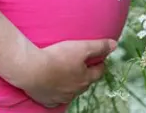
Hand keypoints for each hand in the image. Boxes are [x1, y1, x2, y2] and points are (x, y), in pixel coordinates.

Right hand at [0, 9, 114, 108]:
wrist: (31, 69)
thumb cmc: (57, 57)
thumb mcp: (81, 47)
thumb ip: (99, 46)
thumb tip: (115, 45)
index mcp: (85, 79)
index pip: (99, 72)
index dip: (100, 63)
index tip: (99, 58)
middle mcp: (75, 91)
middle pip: (85, 82)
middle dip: (86, 73)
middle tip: (82, 63)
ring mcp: (61, 97)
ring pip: (71, 90)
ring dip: (71, 82)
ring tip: (66, 72)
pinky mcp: (48, 100)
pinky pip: (56, 98)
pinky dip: (57, 91)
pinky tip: (53, 85)